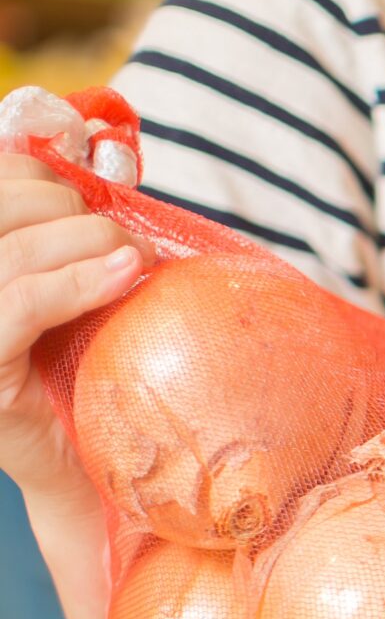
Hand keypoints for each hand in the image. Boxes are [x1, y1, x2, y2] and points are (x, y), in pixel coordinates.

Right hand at [0, 153, 151, 502]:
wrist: (84, 468)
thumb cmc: (78, 371)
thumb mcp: (64, 290)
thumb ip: (60, 231)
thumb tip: (98, 150)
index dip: (36, 175)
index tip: (92, 200)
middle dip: (65, 207)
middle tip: (126, 239)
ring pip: (8, 249)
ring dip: (85, 239)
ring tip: (137, 258)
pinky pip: (17, 303)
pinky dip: (76, 282)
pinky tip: (125, 276)